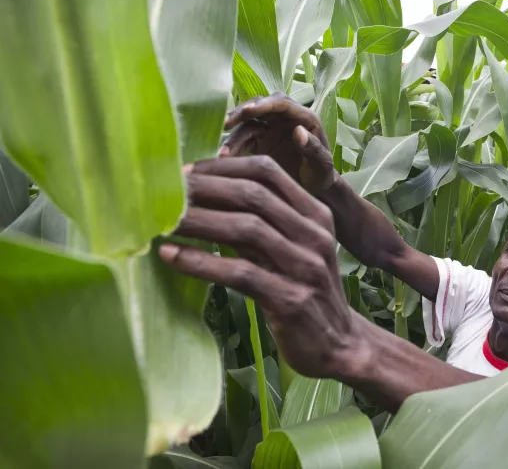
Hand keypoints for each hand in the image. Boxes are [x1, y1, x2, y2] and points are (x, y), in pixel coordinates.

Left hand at [159, 156, 364, 378]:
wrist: (340, 344)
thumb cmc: (307, 292)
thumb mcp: (293, 249)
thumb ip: (263, 224)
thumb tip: (205, 201)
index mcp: (316, 215)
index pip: (267, 172)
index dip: (223, 168)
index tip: (185, 172)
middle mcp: (314, 235)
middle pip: (253, 195)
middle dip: (204, 189)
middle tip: (163, 191)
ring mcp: (305, 267)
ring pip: (245, 228)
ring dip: (197, 221)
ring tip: (162, 221)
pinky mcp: (291, 299)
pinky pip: (239, 273)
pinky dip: (200, 262)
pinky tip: (170, 257)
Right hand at [220, 93, 335, 195]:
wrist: (314, 189)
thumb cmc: (322, 175)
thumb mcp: (323, 165)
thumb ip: (314, 149)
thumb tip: (298, 131)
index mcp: (303, 117)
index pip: (282, 103)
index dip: (264, 104)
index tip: (249, 110)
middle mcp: (284, 118)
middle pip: (259, 106)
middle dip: (242, 113)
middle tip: (227, 123)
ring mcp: (269, 129)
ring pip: (247, 124)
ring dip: (233, 135)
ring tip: (222, 153)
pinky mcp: (257, 142)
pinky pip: (242, 140)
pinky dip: (232, 148)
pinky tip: (223, 159)